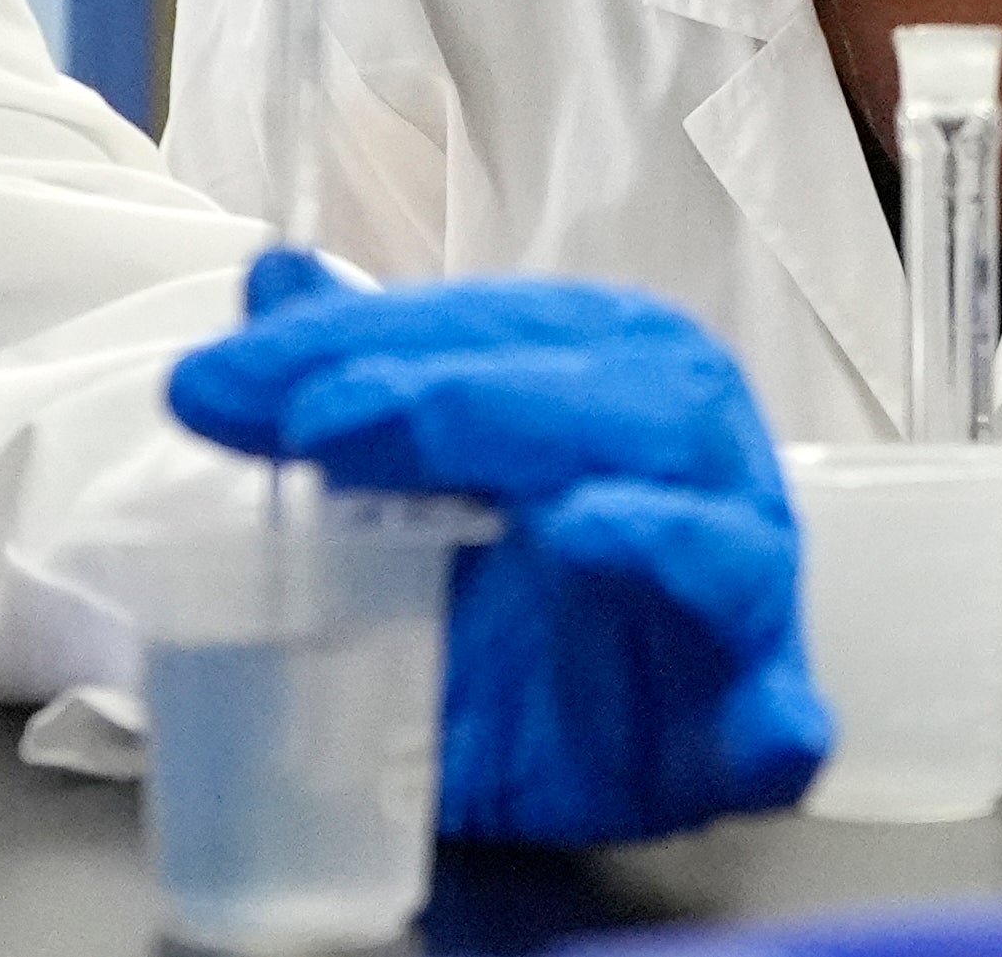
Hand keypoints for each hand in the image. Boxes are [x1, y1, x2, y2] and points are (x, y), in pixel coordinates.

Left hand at [168, 252, 830, 844]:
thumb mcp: (416, 474)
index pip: (486, 331)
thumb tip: (270, 274)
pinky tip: (758, 728)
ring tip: (559, 528)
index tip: (219, 386)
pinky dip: (774, 723)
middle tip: (320, 426)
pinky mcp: (753, 720)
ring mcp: (738, 589)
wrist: (600, 721)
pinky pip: (781, 715)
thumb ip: (351, 380)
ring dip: (648, 535)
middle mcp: (692, 455)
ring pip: (718, 545)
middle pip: (607, 411)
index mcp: (612, 366)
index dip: (355, 347)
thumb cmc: (515, 567)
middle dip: (465, 409)